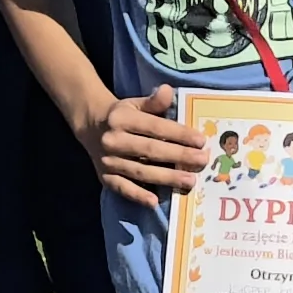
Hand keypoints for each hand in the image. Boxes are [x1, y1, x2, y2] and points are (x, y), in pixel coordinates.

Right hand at [92, 88, 210, 208]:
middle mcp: (114, 140)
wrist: (90, 124)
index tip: (201, 141)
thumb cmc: (122, 114)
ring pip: (140, 171)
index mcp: (122, 119)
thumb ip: (153, 101)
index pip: (155, 127)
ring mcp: (108, 160)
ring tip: (189, 181)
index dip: (179, 134)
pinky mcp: (104, 177)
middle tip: (202, 161)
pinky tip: (154, 202)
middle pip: (151, 150)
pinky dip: (137, 195)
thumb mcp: (135, 103)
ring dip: (166, 177)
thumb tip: (167, 91)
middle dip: (179, 156)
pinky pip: (122, 188)